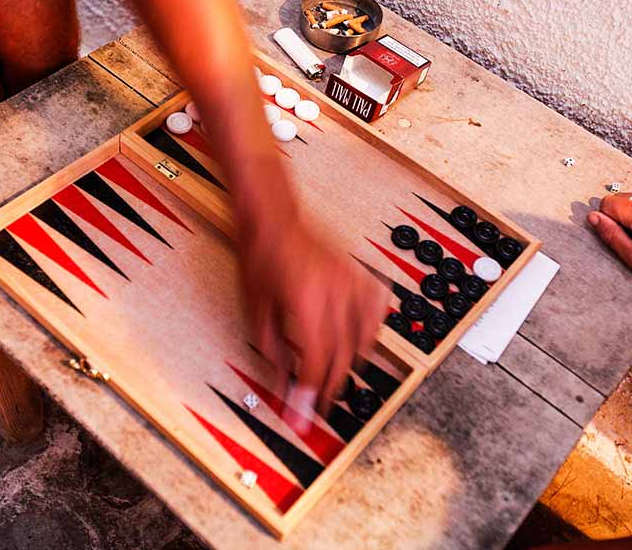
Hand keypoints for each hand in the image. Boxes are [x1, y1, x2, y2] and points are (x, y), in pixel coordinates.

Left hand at [238, 201, 387, 431]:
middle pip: (341, 354)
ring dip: (352, 363)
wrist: (273, 219)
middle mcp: (333, 293)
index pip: (315, 360)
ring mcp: (349, 282)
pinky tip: (363, 343)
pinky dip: (372, 331)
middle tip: (320, 404)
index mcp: (306, 302)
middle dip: (331, 385)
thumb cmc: (260, 257)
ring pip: (363, 336)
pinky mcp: (356, 273)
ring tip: (339, 379)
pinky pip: (375, 309)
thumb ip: (272, 351)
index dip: (310, 391)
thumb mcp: (256, 310)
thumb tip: (282, 384)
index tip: (305, 412)